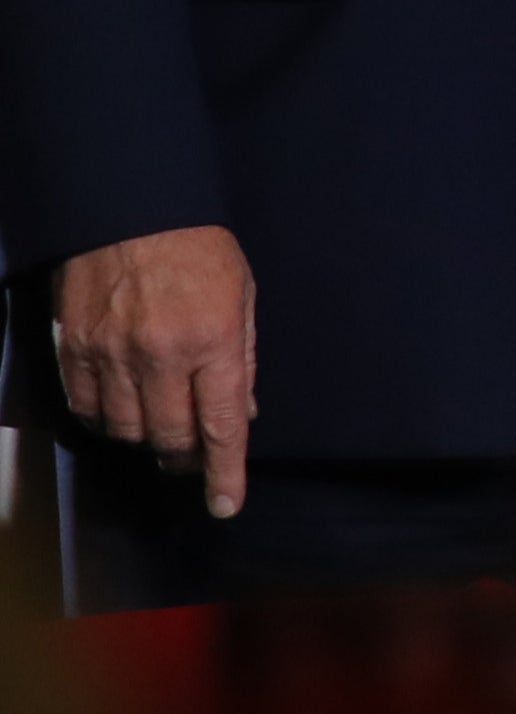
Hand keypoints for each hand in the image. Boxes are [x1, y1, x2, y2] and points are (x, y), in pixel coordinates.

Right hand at [56, 224, 257, 516]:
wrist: (130, 207)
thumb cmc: (200, 249)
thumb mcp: (242, 295)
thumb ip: (243, 357)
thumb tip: (244, 413)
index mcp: (213, 340)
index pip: (221, 425)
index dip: (224, 472)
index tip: (226, 505)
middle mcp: (161, 356)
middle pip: (171, 436)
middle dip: (186, 457)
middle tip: (193, 456)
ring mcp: (112, 355)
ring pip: (126, 431)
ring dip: (146, 439)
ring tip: (160, 427)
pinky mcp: (74, 350)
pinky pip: (87, 410)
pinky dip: (105, 421)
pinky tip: (121, 410)